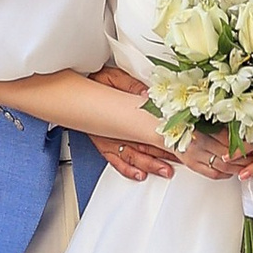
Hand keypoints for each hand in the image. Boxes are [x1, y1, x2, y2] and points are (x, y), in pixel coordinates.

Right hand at [90, 65, 174, 183]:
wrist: (72, 90)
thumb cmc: (94, 82)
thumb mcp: (112, 77)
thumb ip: (129, 85)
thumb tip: (145, 94)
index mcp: (120, 111)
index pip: (146, 126)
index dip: (163, 133)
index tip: (179, 138)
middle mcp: (116, 129)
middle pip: (143, 144)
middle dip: (163, 154)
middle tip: (180, 159)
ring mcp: (110, 140)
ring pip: (133, 156)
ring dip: (150, 165)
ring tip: (164, 170)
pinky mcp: (104, 145)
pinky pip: (116, 161)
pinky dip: (128, 170)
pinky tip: (139, 175)